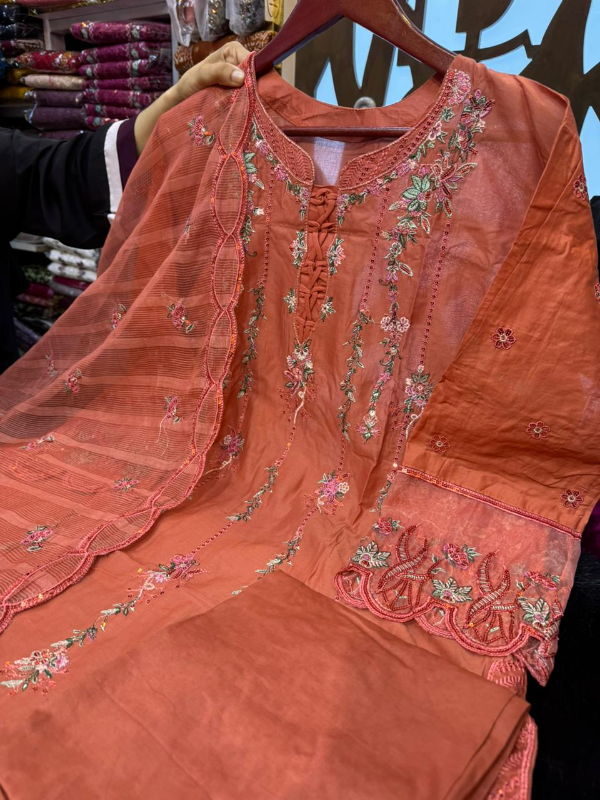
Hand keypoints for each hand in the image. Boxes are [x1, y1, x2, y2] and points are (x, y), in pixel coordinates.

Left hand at [134, 42, 249, 154]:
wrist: (183, 100)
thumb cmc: (190, 83)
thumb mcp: (202, 75)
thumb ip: (219, 72)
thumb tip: (242, 76)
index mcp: (233, 50)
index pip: (253, 61)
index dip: (255, 76)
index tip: (252, 93)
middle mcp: (240, 62)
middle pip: (257, 75)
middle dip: (255, 90)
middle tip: (252, 105)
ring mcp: (242, 79)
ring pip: (255, 89)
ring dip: (252, 100)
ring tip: (249, 111)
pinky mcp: (241, 93)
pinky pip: (250, 99)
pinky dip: (248, 106)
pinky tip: (246, 113)